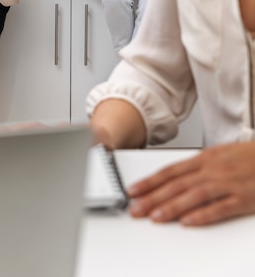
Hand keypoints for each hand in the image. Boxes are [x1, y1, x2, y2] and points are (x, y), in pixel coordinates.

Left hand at [128, 142, 254, 225]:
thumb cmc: (249, 157)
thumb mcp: (219, 156)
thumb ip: (197, 167)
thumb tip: (173, 178)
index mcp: (205, 158)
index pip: (171, 171)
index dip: (150, 181)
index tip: (134, 190)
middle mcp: (213, 169)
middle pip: (178, 184)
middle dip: (154, 197)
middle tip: (136, 208)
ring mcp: (228, 183)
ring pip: (195, 195)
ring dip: (173, 206)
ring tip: (155, 216)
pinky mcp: (244, 198)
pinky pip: (221, 207)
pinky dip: (203, 214)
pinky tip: (189, 222)